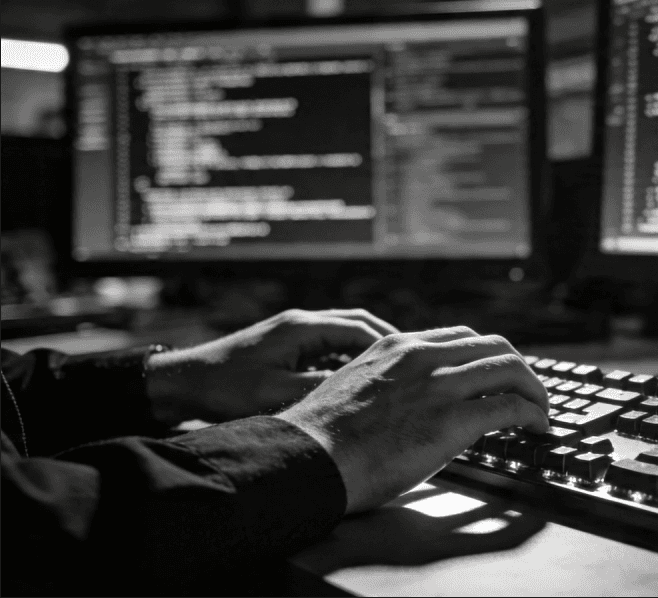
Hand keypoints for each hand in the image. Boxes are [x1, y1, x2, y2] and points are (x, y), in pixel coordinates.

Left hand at [146, 309, 397, 423]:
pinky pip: (328, 346)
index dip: (389, 343)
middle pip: (356, 323)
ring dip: (367, 349)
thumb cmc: (225, 388)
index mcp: (301, 328)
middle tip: (413, 361)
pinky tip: (359, 380)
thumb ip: (318, 388)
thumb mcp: (275, 394)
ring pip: (343, 334)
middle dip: (386, 342)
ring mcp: (293, 332)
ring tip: (393, 372)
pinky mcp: (287, 345)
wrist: (184, 382)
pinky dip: (347, 358)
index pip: (359, 327)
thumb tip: (358, 389)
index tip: (414, 359)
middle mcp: (300, 323)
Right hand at [274, 326, 548, 513]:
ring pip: (510, 368)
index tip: (497, 375)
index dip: (488, 356)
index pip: (461, 337)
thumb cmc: (322, 438)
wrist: (306, 459)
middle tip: (528, 393)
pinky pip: (510, 406)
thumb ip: (390, 383)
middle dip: (519, 369)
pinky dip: (532, 414)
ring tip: (540, 412)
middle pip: (494, 345)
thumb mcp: (357, 387)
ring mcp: (438, 385)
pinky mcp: (451, 419)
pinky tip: (536, 428)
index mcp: (397, 345)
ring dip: (534, 391)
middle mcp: (422, 356)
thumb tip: (411, 404)